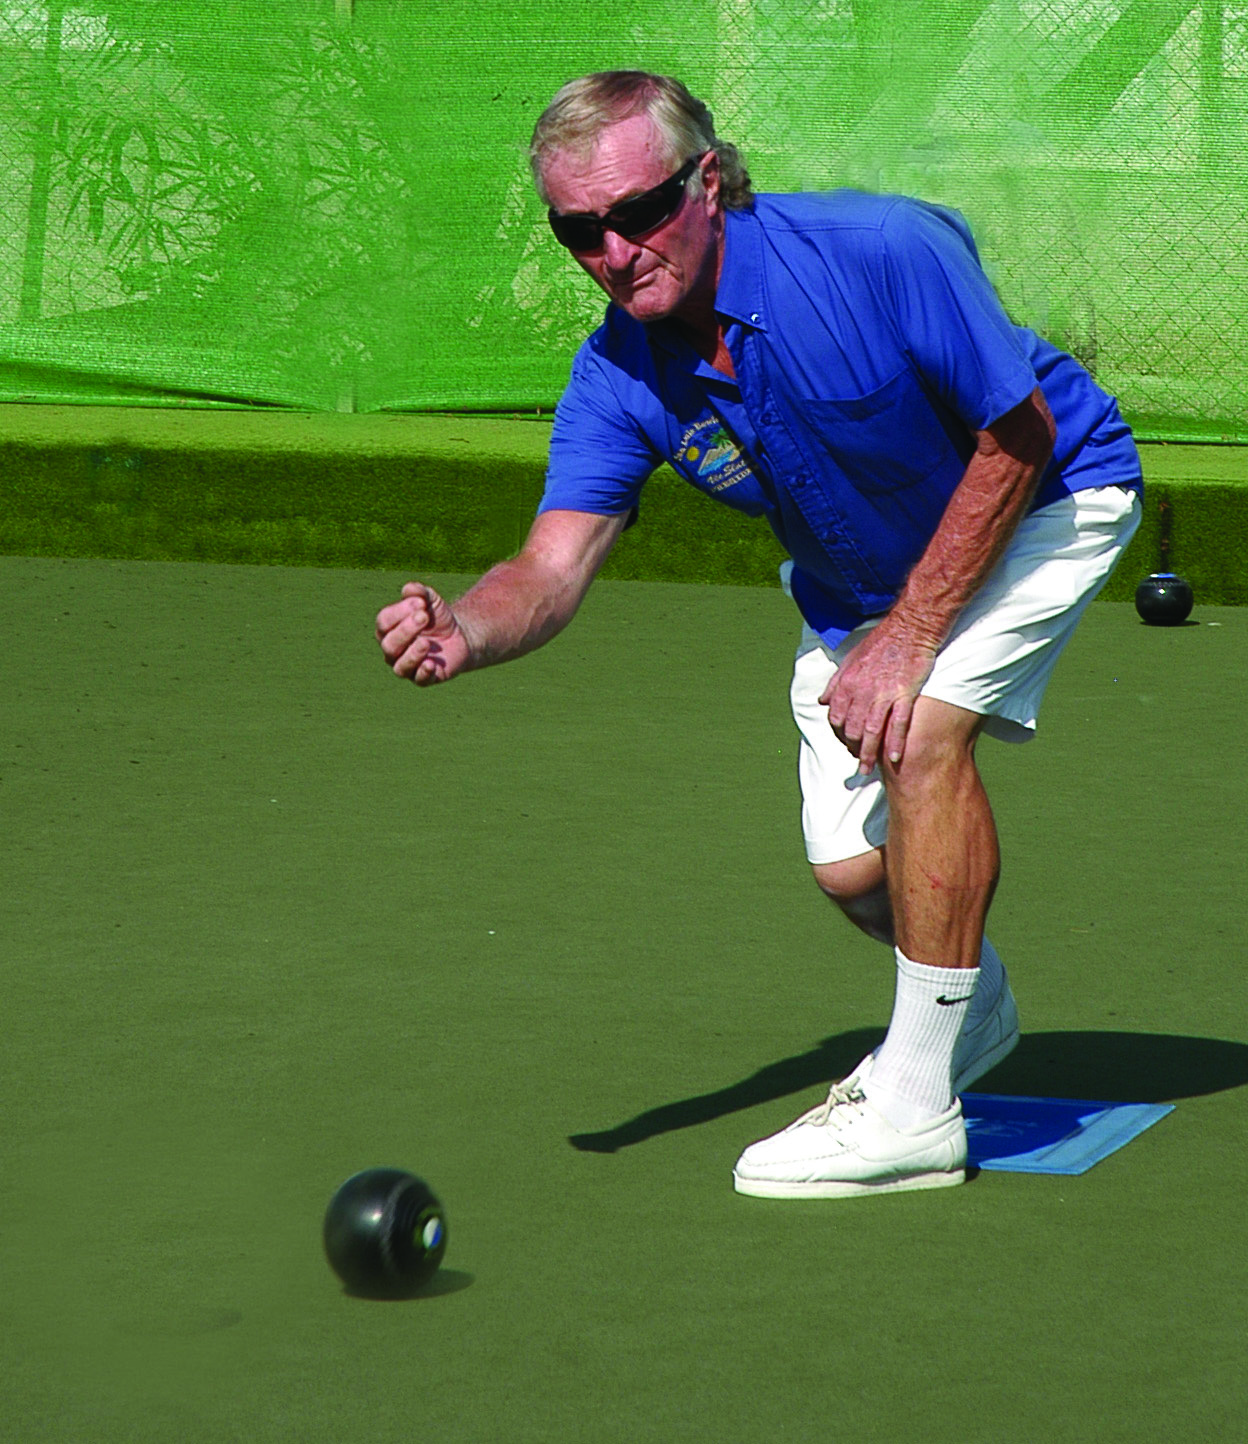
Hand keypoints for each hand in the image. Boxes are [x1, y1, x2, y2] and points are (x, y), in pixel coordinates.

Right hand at [375, 582, 471, 684]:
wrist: (460, 635)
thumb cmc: (438, 618)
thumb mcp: (431, 601)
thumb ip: (420, 593)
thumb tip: (409, 588)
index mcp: (388, 630)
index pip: (384, 622)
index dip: (399, 612)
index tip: (421, 603)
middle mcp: (393, 650)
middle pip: (389, 644)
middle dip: (406, 630)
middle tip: (425, 617)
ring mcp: (407, 666)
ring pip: (399, 666)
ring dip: (412, 653)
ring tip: (427, 643)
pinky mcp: (425, 678)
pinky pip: (418, 680)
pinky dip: (423, 672)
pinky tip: (432, 663)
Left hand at [819, 620, 937, 773]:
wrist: (910, 625)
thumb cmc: (881, 642)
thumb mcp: (851, 659)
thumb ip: (835, 683)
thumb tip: (822, 702)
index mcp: (846, 683)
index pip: (835, 718)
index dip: (839, 735)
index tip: (846, 745)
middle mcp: (861, 690)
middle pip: (851, 729)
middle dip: (853, 749)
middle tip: (859, 762)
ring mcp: (883, 693)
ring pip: (871, 731)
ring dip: (868, 754)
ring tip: (868, 770)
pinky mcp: (905, 693)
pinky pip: (897, 724)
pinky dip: (894, 743)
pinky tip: (893, 759)